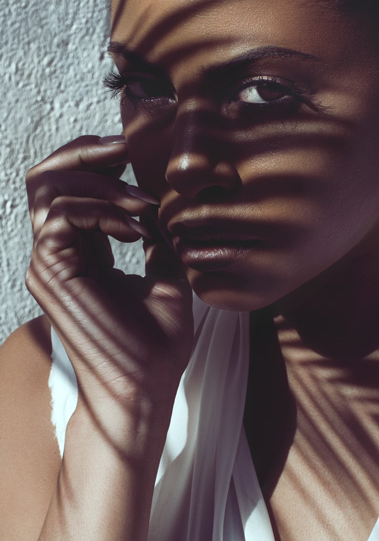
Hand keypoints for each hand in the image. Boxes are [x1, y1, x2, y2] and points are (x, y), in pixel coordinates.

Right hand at [25, 135, 192, 458]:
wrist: (145, 389)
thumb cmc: (156, 347)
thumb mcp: (169, 280)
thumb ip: (160, 243)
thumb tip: (171, 209)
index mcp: (82, 253)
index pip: (70, 187)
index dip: (97, 160)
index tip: (137, 153)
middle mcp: (57, 254)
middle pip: (45, 176)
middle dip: (86, 152)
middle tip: (126, 150)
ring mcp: (49, 263)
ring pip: (46, 186)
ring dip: (100, 182)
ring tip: (143, 204)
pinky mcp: (51, 272)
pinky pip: (59, 214)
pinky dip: (100, 208)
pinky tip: (135, 227)